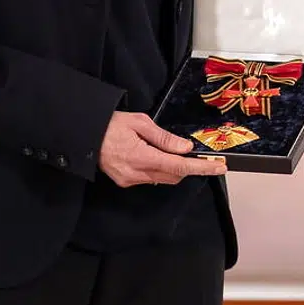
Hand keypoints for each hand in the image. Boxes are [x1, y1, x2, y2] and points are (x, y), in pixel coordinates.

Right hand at [98, 111, 226, 186]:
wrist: (85, 135)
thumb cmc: (111, 125)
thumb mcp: (141, 123)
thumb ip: (165, 138)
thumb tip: (185, 148)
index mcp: (141, 157)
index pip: (179, 167)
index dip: (201, 168)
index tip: (217, 167)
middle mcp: (136, 173)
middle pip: (174, 176)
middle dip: (190, 168)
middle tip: (204, 158)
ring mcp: (130, 179)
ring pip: (163, 178)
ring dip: (176, 169)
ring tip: (182, 154)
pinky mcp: (125, 181)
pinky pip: (151, 178)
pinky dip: (161, 170)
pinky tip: (161, 157)